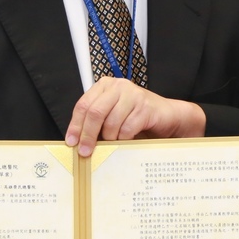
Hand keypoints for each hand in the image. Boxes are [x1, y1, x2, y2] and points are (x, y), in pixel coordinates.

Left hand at [66, 77, 206, 155]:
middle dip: (88, 135)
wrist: (166, 116)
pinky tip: (127, 140)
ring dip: (110, 139)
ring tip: (113, 144)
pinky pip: (127, 129)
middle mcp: (118, 86)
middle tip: (85, 152)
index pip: (83, 105)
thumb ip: (96, 121)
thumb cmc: (136, 117)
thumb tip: (77, 141)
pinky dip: (124, 139)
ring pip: (111, 123)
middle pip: (95, 112)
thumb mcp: (113, 115)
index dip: (75, 125)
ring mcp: (132, 94)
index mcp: (105, 86)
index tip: (72, 142)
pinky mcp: (145, 107)